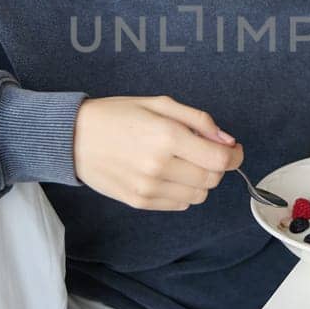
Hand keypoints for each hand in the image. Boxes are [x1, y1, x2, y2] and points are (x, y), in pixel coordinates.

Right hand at [72, 95, 242, 210]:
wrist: (74, 137)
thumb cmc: (117, 115)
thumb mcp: (159, 103)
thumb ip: (198, 120)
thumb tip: (227, 141)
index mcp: (167, 136)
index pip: (220, 159)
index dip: (235, 156)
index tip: (234, 150)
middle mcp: (159, 165)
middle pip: (213, 179)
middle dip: (216, 166)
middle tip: (203, 152)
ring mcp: (148, 188)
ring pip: (199, 196)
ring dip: (200, 181)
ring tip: (182, 162)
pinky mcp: (139, 202)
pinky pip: (179, 205)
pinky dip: (182, 192)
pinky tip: (168, 174)